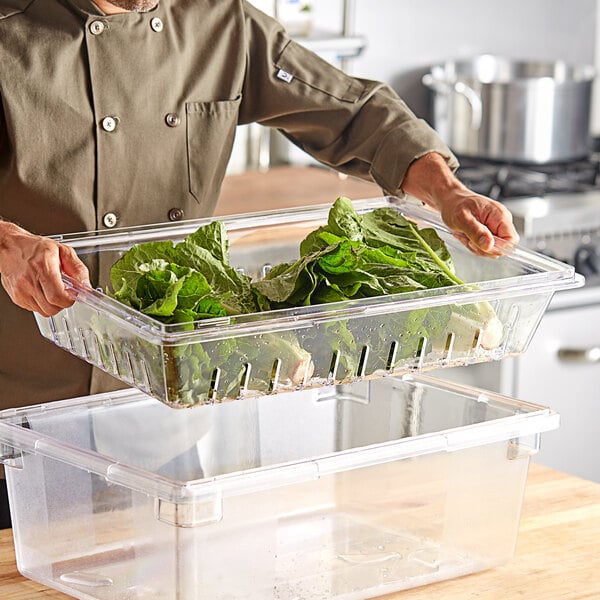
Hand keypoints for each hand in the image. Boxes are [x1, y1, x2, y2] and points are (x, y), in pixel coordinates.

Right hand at [0, 221, 90, 315]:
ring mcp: (21, 291)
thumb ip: (78, 269)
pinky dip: (42, 304)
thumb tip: (86, 285)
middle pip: (52, 308)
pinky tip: (42, 291)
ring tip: (52, 289)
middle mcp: (29, 281)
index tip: (73, 294)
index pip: (58, 297)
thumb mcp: (63, 251)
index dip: (69, 299)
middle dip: (63, 303)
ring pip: (44, 311)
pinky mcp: (17, 298)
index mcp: (42, 268)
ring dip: (53, 304)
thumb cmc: (34, 247)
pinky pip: (35, 309)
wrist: (9, 247)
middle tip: (64, 292)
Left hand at [402, 152, 518, 255]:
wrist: (450, 200)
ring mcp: (496, 227)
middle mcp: (502, 221)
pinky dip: (475, 245)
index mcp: (500, 215)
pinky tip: (467, 236)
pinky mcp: (490, 231)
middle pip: (502, 247)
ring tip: (466, 235)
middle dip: (483, 248)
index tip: (480, 245)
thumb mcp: (462, 219)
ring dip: (477, 247)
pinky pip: (486, 246)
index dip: (498, 248)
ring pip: (492, 249)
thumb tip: (489, 245)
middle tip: (468, 239)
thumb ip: (476, 232)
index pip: (511, 240)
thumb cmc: (455, 205)